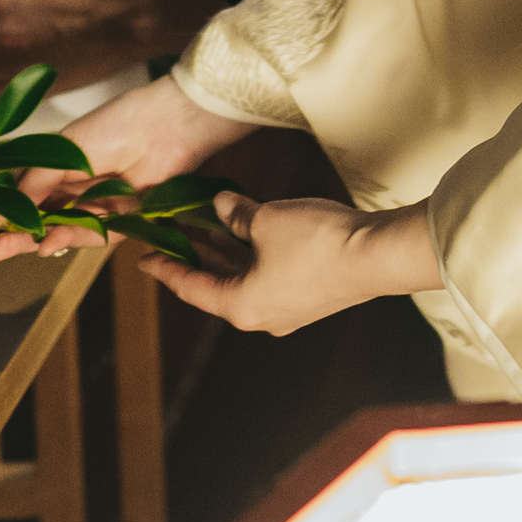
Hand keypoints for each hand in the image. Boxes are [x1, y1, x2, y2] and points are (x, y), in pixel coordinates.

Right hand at [0, 71, 255, 266]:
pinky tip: (39, 245)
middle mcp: (68, 193)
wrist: (165, 126)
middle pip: (23, 225)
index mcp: (51, 171)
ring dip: (15, 246)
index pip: (11, 203)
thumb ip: (31, 187)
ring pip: (46, 235)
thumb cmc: (115, 125)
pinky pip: (83, 237)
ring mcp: (89, 210)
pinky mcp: (115, 224)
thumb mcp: (60, 154)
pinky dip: (61, 240)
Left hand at [139, 191, 440, 335]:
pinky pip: (269, 275)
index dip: (166, 268)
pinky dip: (253, 254)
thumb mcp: (266, 220)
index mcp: (241, 306)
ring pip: (246, 278)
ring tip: (206, 224)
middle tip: (173, 233)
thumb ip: (237, 215)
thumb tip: (221, 206)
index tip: (143, 258)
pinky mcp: (310, 295)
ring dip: (227, 252)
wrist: (377, 256)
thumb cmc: (316, 243)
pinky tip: (250, 228)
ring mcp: (288, 307)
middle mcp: (262, 315)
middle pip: (218, 284)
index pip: (192, 287)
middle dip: (197, 255)